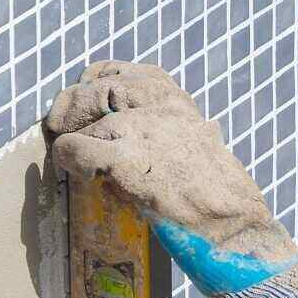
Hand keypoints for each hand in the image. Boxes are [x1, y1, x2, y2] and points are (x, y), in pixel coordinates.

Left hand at [46, 60, 297, 297]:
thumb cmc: (215, 196)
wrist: (236, 225)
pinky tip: (80, 174)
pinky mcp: (128, 158)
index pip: (116, 72)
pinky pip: (77, 147)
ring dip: (72, 139)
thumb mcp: (192, 145)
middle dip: (70, 108)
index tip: (81, 109)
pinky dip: (70, 159)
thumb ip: (160, 129)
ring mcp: (142, 128)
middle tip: (61, 131)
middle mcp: (159, 103)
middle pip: (92, 87)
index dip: (89, 86)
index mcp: (174, 98)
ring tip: (76, 162)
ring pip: (82, 118)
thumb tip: (116, 129)